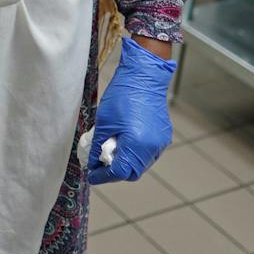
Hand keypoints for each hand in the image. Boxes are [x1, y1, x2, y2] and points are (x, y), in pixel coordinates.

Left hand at [88, 37, 176, 183]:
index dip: (103, 176)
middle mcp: (152, 148)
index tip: (91, 175)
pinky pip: (147, 153)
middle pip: (132, 172)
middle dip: (114, 172)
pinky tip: (122, 143)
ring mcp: (160, 143)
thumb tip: (93, 163)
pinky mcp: (163, 136)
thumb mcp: (104, 122)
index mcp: (137, 145)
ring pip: (141, 164)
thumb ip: (98, 146)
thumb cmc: (122, 96)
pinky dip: (134, 154)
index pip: (119, 172)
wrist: (144, 77)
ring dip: (125, 163)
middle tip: (98, 165)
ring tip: (109, 153)